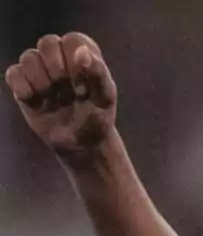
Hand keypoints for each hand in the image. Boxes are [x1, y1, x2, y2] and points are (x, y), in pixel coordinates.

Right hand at [4, 33, 116, 161]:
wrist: (83, 143)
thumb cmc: (97, 116)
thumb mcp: (105, 97)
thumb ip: (98, 73)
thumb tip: (82, 52)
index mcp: (82, 56)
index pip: (73, 40)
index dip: (75, 59)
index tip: (82, 82)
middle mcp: (59, 58)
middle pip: (47, 42)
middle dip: (56, 66)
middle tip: (65, 87)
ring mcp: (39, 71)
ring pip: (29, 57)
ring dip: (41, 78)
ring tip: (52, 97)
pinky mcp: (23, 85)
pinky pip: (13, 73)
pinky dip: (22, 86)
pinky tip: (35, 100)